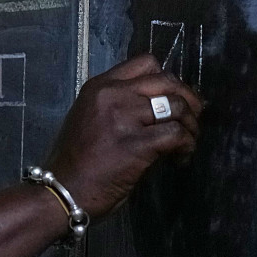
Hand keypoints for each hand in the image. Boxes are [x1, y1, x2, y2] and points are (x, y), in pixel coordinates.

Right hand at [42, 55, 202, 215]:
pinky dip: (187, 145)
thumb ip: (121, 106)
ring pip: (177, 106)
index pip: (145, 63)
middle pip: (167, 80)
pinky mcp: (137, 144)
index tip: (176, 98)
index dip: (168, 80)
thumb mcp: (90, 119)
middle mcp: (112, 95)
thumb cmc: (76, 163)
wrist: (62, 192)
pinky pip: (176, 134)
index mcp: (99, 86)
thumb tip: (161, 110)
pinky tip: (181, 158)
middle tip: (194, 118)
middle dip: (188, 99)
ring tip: (188, 142)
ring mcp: (124, 118)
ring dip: (191, 125)